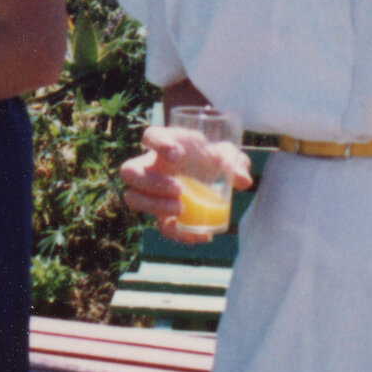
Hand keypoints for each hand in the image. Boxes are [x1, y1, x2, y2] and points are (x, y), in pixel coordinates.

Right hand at [119, 125, 251, 243]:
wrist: (210, 175)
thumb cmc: (212, 158)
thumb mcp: (227, 155)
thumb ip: (235, 161)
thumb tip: (242, 179)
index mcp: (166, 144)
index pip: (150, 136)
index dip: (158, 144)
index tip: (177, 154)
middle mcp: (151, 166)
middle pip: (130, 171)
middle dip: (151, 182)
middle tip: (179, 189)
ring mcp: (153, 192)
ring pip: (133, 199)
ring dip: (154, 206)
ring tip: (181, 209)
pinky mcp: (164, 214)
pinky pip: (161, 227)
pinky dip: (180, 234)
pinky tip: (203, 234)